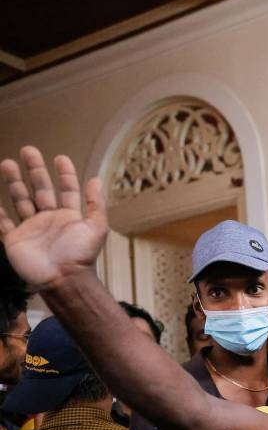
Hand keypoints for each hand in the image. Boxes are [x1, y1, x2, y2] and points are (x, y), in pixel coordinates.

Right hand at [0, 147, 107, 290]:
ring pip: (20, 200)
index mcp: (69, 216)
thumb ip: (96, 204)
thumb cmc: (82, 255)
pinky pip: (4, 224)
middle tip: (28, 150)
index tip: (60, 157)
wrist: (63, 279)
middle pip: (40, 189)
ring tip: (7, 163)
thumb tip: (96, 179)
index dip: (64, 174)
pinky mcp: (14, 240)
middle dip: (34, 170)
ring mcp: (31, 229)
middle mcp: (49, 219)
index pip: (66, 190)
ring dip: (14, 182)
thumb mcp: (96, 228)